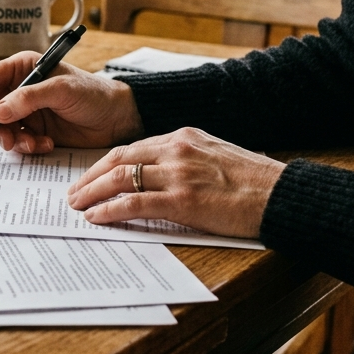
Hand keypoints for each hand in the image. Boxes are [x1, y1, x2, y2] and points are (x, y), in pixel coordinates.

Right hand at [0, 51, 143, 153]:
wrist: (118, 119)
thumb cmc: (95, 94)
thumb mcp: (62, 90)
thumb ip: (28, 98)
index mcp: (24, 68)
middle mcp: (21, 90)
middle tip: (9, 141)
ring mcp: (27, 112)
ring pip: (2, 129)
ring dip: (14, 140)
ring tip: (34, 143)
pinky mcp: (36, 131)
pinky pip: (19, 142)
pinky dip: (28, 147)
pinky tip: (46, 144)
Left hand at [66, 127, 284, 238]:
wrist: (280, 195)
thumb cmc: (253, 181)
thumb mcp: (215, 155)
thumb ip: (186, 159)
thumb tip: (159, 175)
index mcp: (184, 136)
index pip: (132, 147)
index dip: (105, 163)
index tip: (90, 175)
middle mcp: (177, 149)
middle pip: (118, 159)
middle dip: (90, 176)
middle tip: (72, 192)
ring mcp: (178, 174)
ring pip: (120, 178)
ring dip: (92, 193)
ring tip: (76, 206)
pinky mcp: (182, 200)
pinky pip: (134, 203)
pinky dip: (109, 210)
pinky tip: (96, 217)